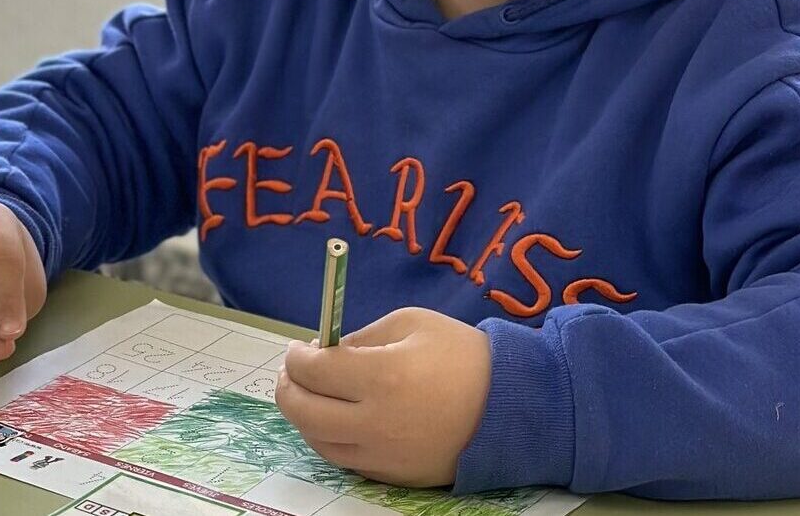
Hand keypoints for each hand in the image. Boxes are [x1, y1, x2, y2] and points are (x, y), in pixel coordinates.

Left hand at [275, 306, 491, 486]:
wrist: (511, 408)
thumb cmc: (463, 357)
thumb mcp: (411, 323)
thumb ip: (362, 337)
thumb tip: (326, 353)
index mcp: (382, 376)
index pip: (314, 370)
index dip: (297, 358)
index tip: (299, 349)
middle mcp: (376, 422)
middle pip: (305, 412)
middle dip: (288, 389)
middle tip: (291, 373)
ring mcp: (383, 455)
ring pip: (319, 442)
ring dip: (303, 417)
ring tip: (308, 396)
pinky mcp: (394, 476)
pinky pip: (345, 460)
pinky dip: (330, 439)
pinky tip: (334, 420)